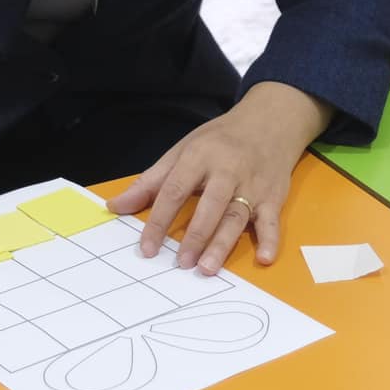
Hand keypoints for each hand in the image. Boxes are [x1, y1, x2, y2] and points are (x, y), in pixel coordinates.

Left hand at [107, 83, 328, 274]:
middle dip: (196, 235)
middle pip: (210, 205)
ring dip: (223, 243)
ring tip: (208, 268)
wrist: (270, 121)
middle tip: (182, 263)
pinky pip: (272, 220)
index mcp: (200, 156)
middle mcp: (228, 170)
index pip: (175, 190)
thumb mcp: (182, 151)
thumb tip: (115, 206)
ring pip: (237, 216)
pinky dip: (271, 239)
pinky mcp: (273, 196)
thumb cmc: (220, 140)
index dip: (159, 220)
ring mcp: (253, 184)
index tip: (148, 248)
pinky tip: (265, 258)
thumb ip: (151, 181)